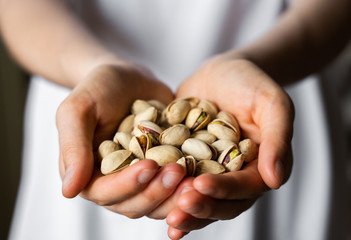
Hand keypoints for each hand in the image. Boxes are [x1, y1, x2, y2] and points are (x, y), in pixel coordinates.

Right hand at [56, 64, 186, 217]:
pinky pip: (177, 185)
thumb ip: (72, 147)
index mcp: (90, 175)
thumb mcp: (78, 109)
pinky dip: (191, 183)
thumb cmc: (98, 89)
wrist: (127, 77)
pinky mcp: (163, 170)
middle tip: (179, 170)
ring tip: (197, 177)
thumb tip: (69, 190)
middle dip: (158, 191)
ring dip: (178, 193)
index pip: (106, 193)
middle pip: (136, 204)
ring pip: (160, 202)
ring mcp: (142, 180)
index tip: (149, 165)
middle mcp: (116, 184)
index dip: (128, 184)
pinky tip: (209, 172)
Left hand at [166, 57, 293, 238]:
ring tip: (169, 217)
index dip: (224, 189)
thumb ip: (277, 138)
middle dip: (202, 208)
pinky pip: (178, 184)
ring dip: (185, 212)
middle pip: (222, 203)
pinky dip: (167, 197)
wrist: (222, 73)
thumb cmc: (251, 84)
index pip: (245, 187)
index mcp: (259, 167)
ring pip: (200, 200)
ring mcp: (210, 172)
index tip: (201, 184)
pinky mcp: (188, 165)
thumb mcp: (272, 103)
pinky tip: (153, 205)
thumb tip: (276, 180)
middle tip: (180, 207)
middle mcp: (235, 176)